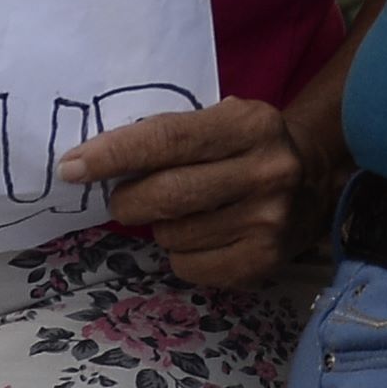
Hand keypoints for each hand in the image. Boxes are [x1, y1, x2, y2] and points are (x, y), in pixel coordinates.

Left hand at [61, 95, 316, 289]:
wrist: (315, 179)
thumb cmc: (246, 145)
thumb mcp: (220, 120)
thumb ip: (170, 134)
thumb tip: (93, 163)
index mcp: (250, 123)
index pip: (167, 139)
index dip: (114, 155)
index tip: (71, 167)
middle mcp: (267, 171)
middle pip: (167, 195)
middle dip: (127, 201)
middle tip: (121, 200)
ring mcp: (270, 220)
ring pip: (173, 236)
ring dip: (159, 228)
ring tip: (182, 214)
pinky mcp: (266, 261)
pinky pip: (189, 267)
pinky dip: (180, 256)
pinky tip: (200, 237)